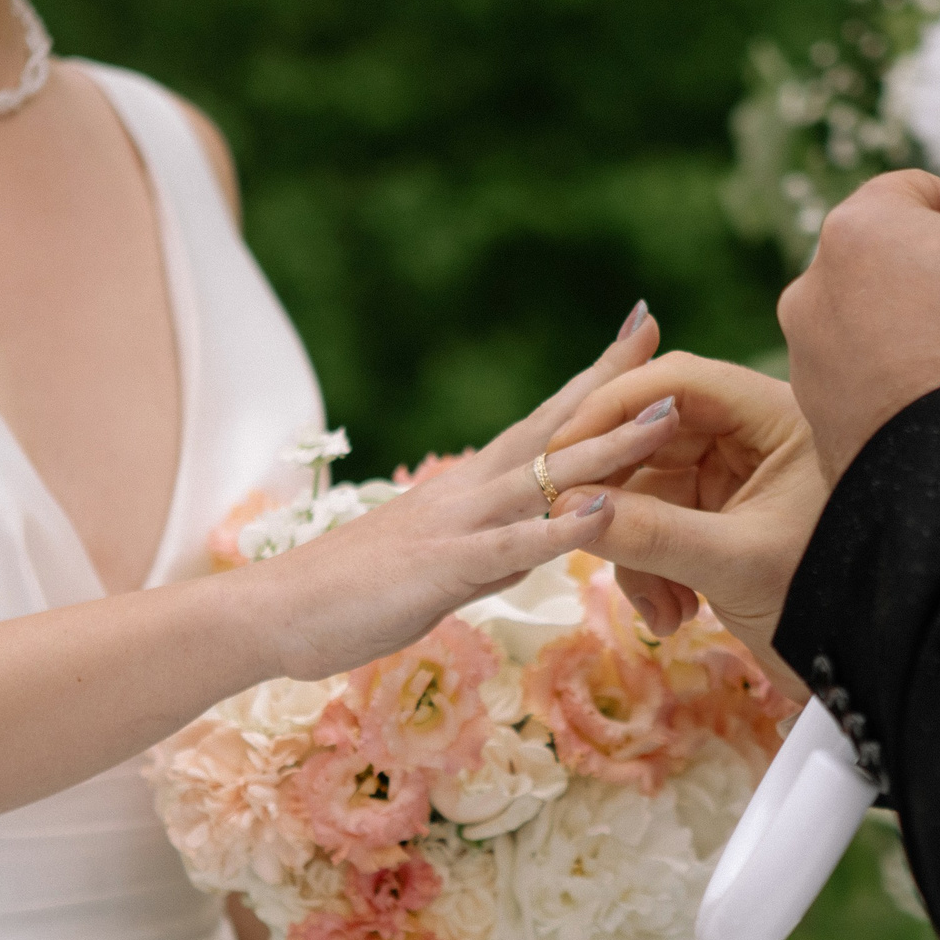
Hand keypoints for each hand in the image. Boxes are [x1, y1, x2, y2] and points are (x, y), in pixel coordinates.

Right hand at [252, 310, 674, 681]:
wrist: (273, 612)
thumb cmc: (351, 594)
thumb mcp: (440, 565)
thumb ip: (492, 550)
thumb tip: (536, 545)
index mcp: (468, 488)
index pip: (541, 424)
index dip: (590, 383)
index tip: (635, 336)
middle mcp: (466, 491)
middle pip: (549, 426)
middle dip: (609, 382)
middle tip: (656, 327)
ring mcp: (456, 524)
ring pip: (544, 478)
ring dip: (607, 446)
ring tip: (666, 414)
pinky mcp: (442, 569)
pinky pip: (510, 546)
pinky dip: (559, 529)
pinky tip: (604, 512)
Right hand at [547, 354, 823, 694]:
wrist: (875, 662)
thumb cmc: (830, 601)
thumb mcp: (736, 564)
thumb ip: (652, 534)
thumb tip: (570, 507)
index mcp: (776, 418)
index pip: (678, 383)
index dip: (612, 411)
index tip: (562, 454)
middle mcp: (755, 437)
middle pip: (652, 436)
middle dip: (619, 497)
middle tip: (576, 529)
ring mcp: (738, 479)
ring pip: (649, 491)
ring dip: (637, 551)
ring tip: (660, 612)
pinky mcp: (725, 520)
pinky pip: (663, 528)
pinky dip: (655, 571)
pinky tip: (673, 616)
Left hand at [779, 85, 939, 485]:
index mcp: (859, 224)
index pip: (926, 195)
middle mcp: (811, 281)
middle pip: (895, 254)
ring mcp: (804, 349)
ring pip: (877, 312)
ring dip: (920, 326)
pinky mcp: (809, 406)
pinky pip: (860, 369)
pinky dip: (896, 377)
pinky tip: (936, 403)